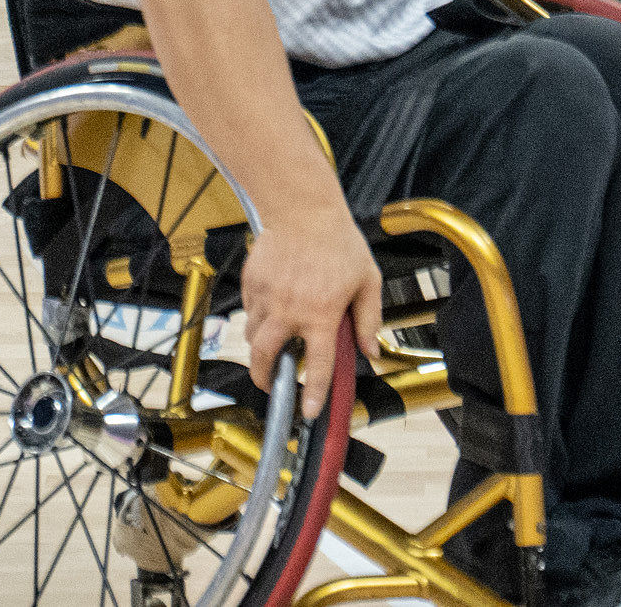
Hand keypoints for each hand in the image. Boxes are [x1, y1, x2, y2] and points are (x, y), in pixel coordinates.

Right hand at [236, 216, 380, 398]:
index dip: (314, 393)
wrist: (304, 208)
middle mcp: (290, 310)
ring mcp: (267, 297)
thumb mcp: (366, 281)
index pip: (317, 365)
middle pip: (266, 358)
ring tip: (272, 343)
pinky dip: (256, 317)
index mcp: (322, 314)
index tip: (309, 411)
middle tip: (270, 384)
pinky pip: (249, 311)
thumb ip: (368, 320)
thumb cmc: (339, 243)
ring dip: (261, 347)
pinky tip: (271, 307)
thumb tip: (371, 352)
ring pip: (253, 336)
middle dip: (264, 379)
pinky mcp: (251, 283)